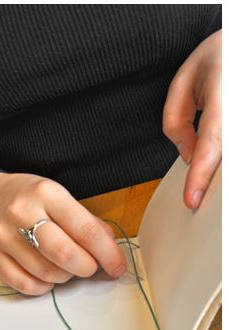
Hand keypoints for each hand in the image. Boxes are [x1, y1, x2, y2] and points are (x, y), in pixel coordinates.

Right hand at [0, 172, 126, 295]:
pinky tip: (47, 276)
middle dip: (87, 268)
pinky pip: (24, 284)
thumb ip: (86, 221)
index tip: (117, 266)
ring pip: (46, 273)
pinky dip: (43, 287)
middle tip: (90, 267)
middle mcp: (21, 213)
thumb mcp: (59, 196)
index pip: (84, 230)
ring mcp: (4, 236)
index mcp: (45, 193)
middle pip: (64, 254)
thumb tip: (110, 249)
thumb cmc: (29, 198)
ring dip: (65, 277)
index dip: (107, 254)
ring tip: (65, 266)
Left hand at [164, 30, 220, 209]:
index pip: (211, 142)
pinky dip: (220, 155)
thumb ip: (177, 121)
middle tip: (194, 196)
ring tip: (202, 180)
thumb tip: (188, 157)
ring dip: (220, 168)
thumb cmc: (216, 58)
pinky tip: (213, 162)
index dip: (201, 174)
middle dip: (212, 176)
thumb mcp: (184, 81)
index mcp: (224, 94)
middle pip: (227, 151)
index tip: (192, 199)